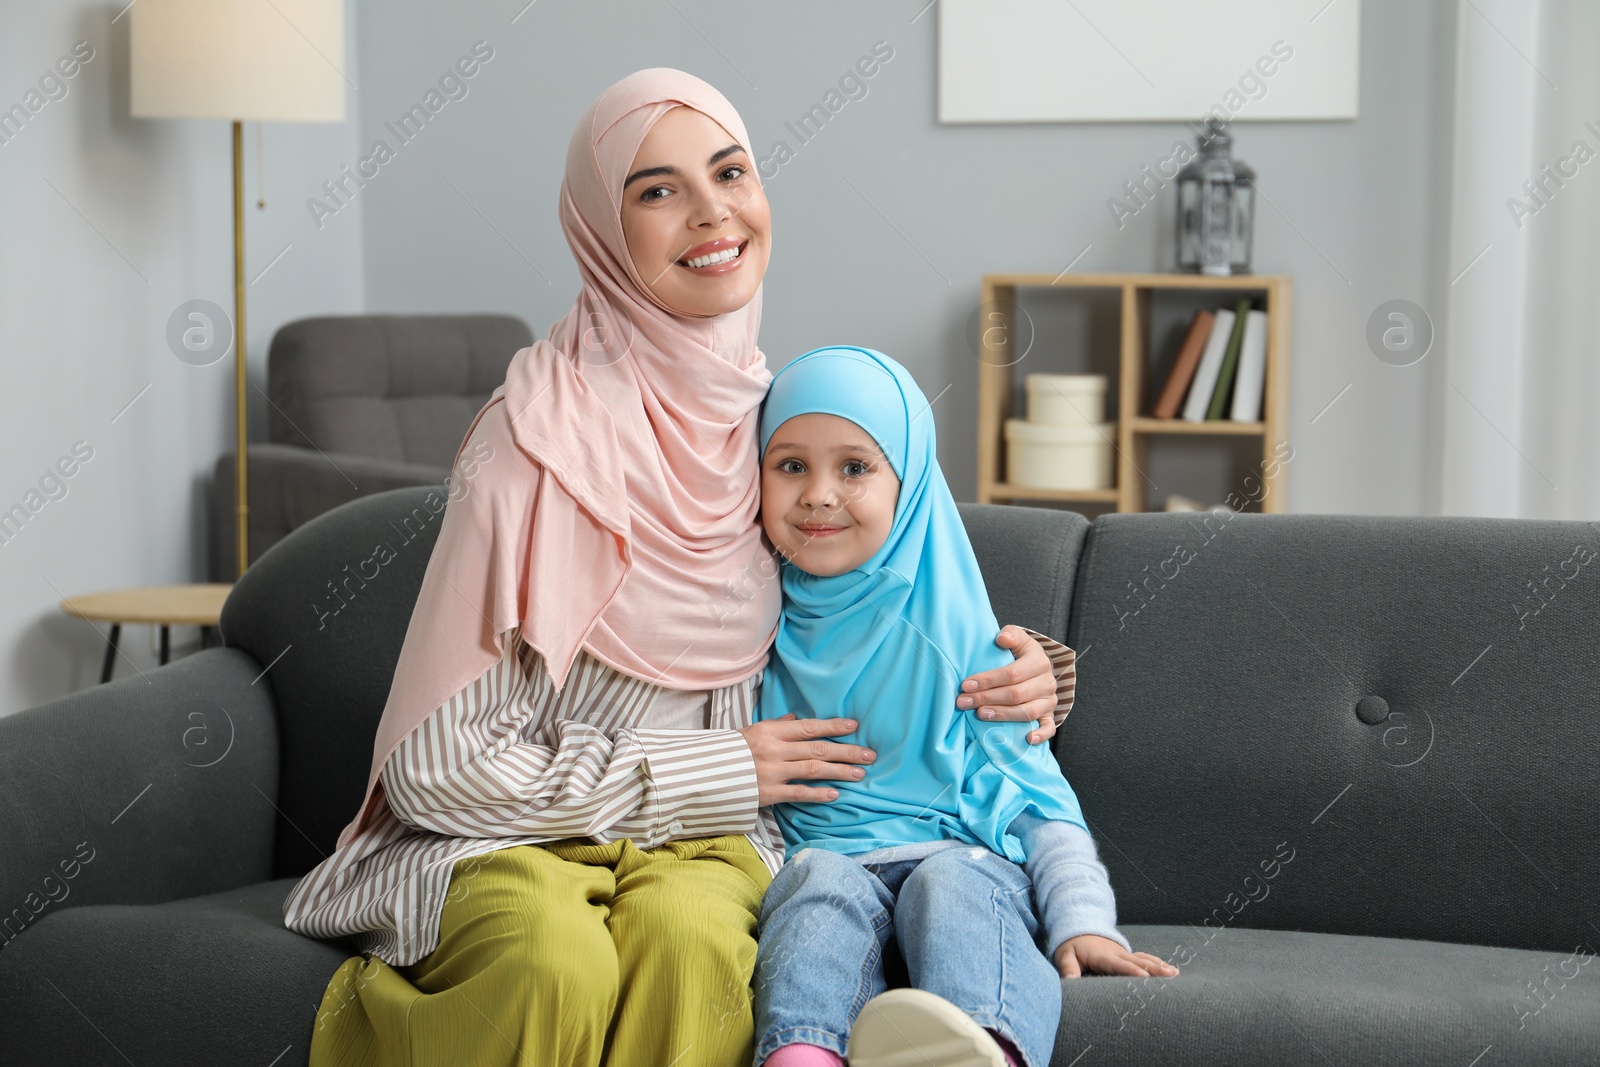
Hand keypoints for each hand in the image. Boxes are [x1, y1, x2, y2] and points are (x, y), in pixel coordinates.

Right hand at [737, 713, 876, 805]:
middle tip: (870, 754)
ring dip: (839, 770)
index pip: (809, 727)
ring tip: (860, 773)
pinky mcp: (767, 793)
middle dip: (847, 751)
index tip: (854, 726)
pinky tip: (835, 794)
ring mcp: (772, 771)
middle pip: (818, 748)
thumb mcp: (751, 732)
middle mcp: (774, 749)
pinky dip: (818, 793)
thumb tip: (795, 719)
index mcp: (770, 731)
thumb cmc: (729, 751)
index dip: (833, 726)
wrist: (702, 774)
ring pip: (813, 768)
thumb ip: (776, 726)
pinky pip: (798, 793)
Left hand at [958, 625, 1057, 743]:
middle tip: (964, 702)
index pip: (1012, 673)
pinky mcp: (1050, 715)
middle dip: (987, 698)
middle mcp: (1047, 682)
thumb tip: (1001, 638)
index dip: (988, 680)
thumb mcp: (1018, 640)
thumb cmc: (1021, 654)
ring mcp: (1049, 701)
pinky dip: (1040, 735)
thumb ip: (1011, 635)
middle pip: (1016, 694)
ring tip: (981, 714)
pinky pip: (1049, 728)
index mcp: (1039, 662)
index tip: (966, 685)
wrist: (1038, 668)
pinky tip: (1026, 739)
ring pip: (1027, 712)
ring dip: (1002, 715)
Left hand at [1053, 935, 1179, 978]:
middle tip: (1170, 976)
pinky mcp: (1127, 956)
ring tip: (1175, 974)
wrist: (1079, 929)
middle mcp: (1117, 953)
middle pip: (1138, 962)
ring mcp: (1124, 954)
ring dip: (1160, 966)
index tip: (1144, 978)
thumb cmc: (1071, 946)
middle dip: (1154, 969)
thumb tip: (1069, 981)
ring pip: (1144, 959)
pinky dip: (1158, 964)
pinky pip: (1145, 959)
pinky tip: (1171, 971)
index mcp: (1102, 955)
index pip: (1118, 965)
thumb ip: (1068, 968)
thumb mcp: (1064, 955)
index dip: (1131, 971)